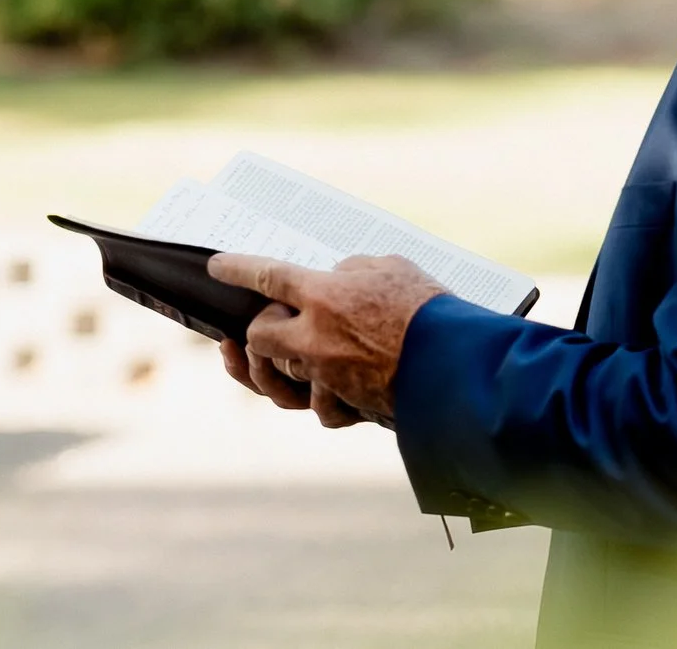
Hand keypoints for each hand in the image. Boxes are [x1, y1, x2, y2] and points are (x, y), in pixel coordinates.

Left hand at [206, 252, 445, 425]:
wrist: (459, 367)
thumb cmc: (430, 309)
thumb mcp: (390, 268)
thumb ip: (352, 271)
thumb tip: (337, 279)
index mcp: (323, 295)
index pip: (266, 275)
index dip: (237, 269)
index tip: (216, 267)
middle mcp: (315, 337)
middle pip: (260, 335)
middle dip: (259, 329)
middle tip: (273, 320)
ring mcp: (328, 376)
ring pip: (281, 378)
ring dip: (279, 368)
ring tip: (282, 358)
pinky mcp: (348, 404)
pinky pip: (318, 408)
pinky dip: (319, 400)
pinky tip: (322, 388)